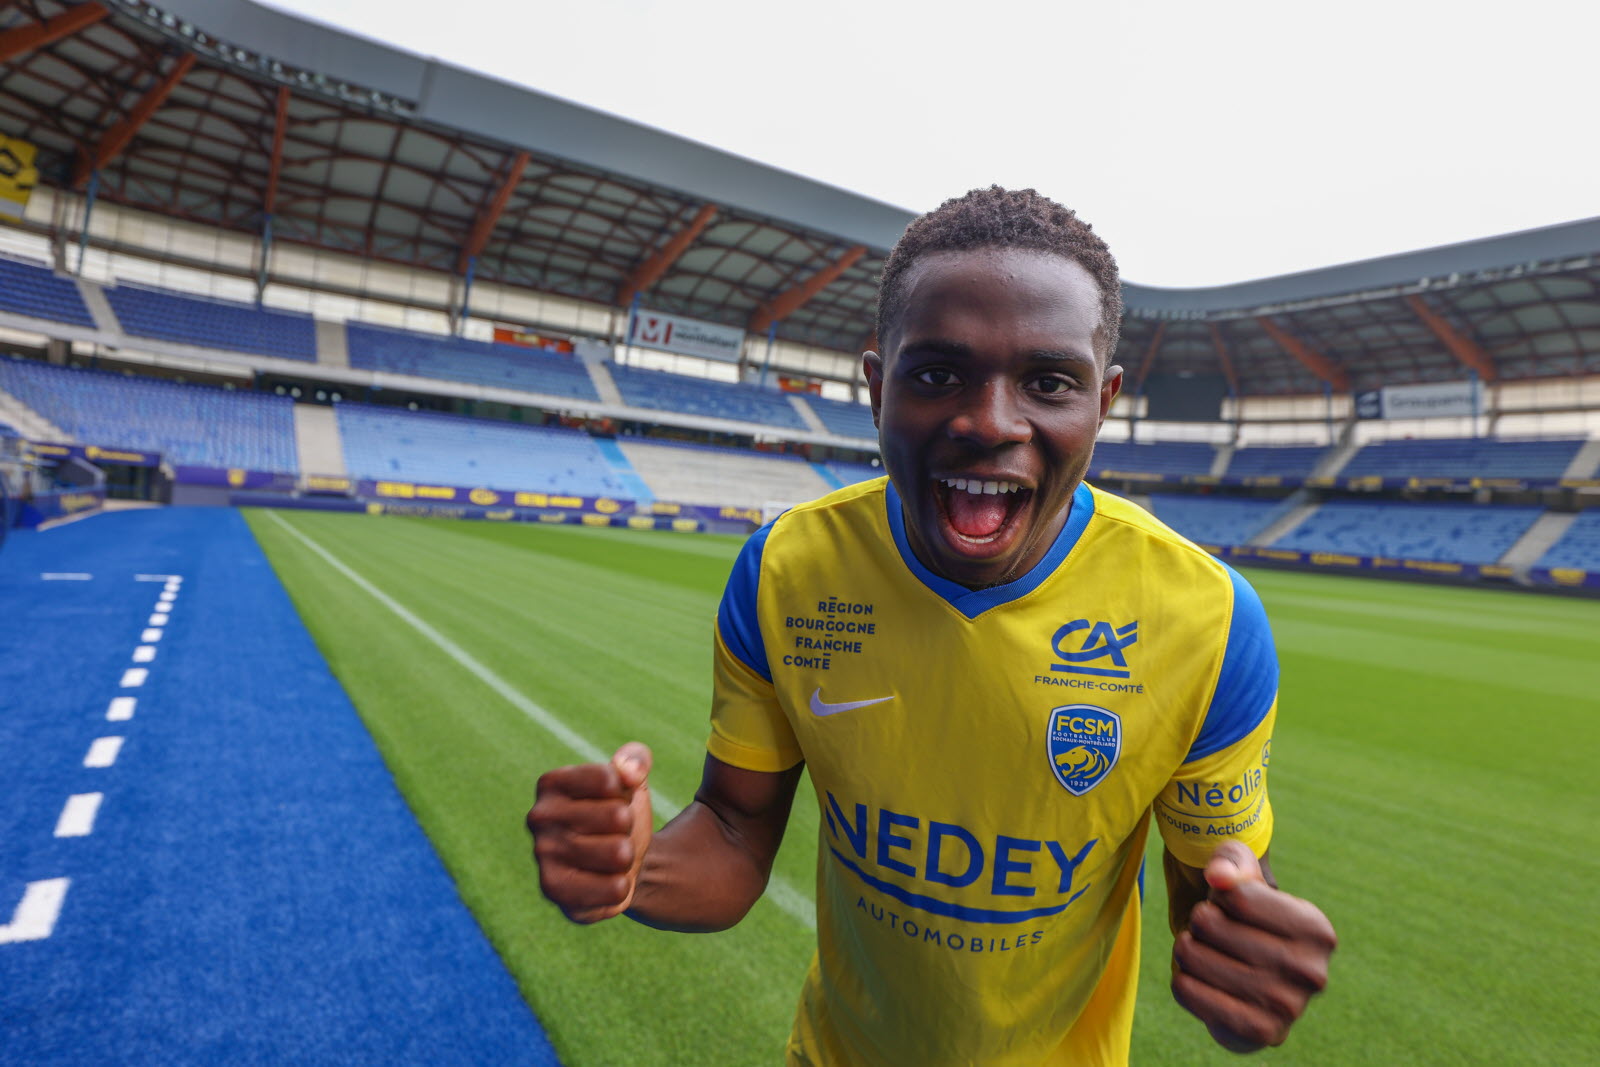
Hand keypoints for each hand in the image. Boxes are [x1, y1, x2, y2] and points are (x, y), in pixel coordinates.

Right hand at [526, 742, 652, 923]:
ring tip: (609, 857)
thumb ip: (635, 760)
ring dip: (626, 858)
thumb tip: (629, 771)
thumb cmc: (619, 815)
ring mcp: (543, 855)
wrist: (620, 864)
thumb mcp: (633, 781)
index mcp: (552, 783)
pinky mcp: (554, 892)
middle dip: (628, 828)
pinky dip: (620, 888)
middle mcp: (538, 817)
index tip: (613, 800)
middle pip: (618, 816)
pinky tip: (602, 882)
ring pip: (620, 853)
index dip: (625, 792)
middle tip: (613, 834)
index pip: (609, 779)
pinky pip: (615, 889)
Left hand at [1171, 841, 1336, 1050]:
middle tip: (1214, 931)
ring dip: (1186, 948)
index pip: (1234, 894)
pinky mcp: (1256, 1033)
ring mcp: (1286, 1008)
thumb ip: (1231, 860)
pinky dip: (1182, 980)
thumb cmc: (1244, 912)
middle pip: (1210, 924)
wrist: (1249, 976)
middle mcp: (1310, 973)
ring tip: (1204, 951)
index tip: (1233, 906)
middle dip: (1200, 921)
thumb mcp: (1242, 871)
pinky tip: (1196, 978)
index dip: (1219, 895)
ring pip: (1193, 956)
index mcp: (1316, 929)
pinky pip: (1187, 991)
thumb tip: (1219, 877)